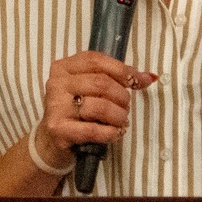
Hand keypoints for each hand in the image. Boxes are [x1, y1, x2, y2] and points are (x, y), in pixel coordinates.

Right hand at [33, 51, 156, 172]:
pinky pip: (93, 129)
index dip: (121, 70)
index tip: (135, 82)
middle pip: (100, 83)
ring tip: (121, 122)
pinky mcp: (58, 129)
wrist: (51, 141)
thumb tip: (150, 77)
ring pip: (99, 106)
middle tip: (126, 108)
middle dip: (122, 97)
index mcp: (64, 67)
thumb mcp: (91, 90)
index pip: (96, 60)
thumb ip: (117, 79)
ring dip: (118, 116)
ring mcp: (56, 106)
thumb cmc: (76, 111)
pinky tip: (115, 133)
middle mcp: (57, 83)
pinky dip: (110, 132)